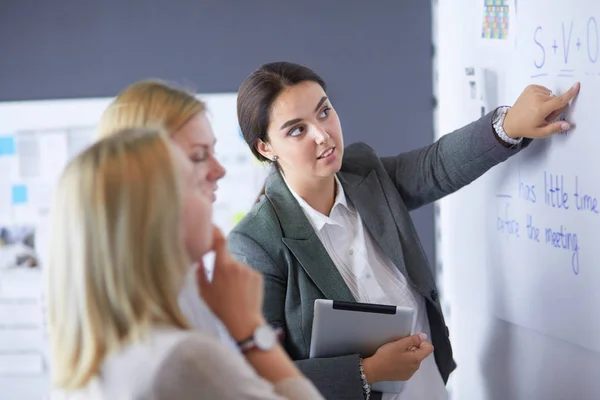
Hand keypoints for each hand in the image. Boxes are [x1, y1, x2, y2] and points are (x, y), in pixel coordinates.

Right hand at [196, 226, 265, 340]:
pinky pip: (247, 273)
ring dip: (234, 275)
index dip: (216, 231)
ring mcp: (249, 269)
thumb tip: (198, 261)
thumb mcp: (204, 293)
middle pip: (228, 258)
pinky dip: (243, 279)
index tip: (212, 227)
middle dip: (223, 266)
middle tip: (221, 284)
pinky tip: (242, 293)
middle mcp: (237, 264)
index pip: (220, 241)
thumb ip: (200, 273)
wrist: (244, 321)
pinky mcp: (258, 275)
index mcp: (222, 266)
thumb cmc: (221, 308)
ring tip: (233, 293)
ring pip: (238, 267)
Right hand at [361, 333, 433, 382]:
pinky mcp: (403, 376)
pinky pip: (408, 366)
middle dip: (413, 348)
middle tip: (400, 345)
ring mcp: (409, 373)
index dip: (422, 342)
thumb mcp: (399, 344)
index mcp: (416, 359)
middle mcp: (415, 367)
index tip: (413, 340)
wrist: (375, 369)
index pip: (429, 348)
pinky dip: (403, 362)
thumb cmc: (386, 357)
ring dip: (408, 355)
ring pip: (414, 360)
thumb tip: (423, 336)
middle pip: (420, 354)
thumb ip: (413, 339)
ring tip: (396, 353)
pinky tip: (394, 360)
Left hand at [503, 82, 579, 138]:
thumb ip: (555, 128)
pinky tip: (535, 104)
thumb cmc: (525, 128)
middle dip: (555, 107)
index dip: (570, 93)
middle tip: (544, 116)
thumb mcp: (540, 132)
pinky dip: (542, 96)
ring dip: (548, 102)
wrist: (509, 122)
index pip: (560, 100)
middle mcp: (537, 98)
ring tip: (538, 110)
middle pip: (556, 99)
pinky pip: (544, 90)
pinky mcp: (530, 88)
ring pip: (551, 95)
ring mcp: (533, 91)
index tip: (576, 85)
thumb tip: (567, 124)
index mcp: (541, 108)